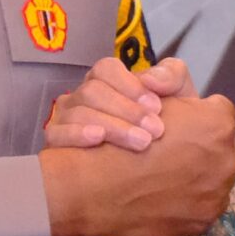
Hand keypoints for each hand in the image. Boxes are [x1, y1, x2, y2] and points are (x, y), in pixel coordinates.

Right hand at [41, 94, 234, 235]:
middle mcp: (227, 159)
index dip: (194, 116)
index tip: (176, 124)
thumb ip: (172, 82)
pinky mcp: (204, 221)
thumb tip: (187, 91)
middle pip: (219, 148)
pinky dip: (186, 201)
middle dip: (199, 148)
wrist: (98, 190)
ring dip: (195, 176)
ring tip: (164, 176)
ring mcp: (217, 194)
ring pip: (212, 178)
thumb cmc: (122, 136)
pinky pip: (201, 205)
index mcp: (218, 123)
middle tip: (168, 152)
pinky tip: (162, 195)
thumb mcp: (147, 92)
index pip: (217, 111)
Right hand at [44, 57, 195, 152]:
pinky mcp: (56, 143)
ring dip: (113, 126)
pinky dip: (77, 134)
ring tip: (141, 143)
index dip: (130, 86)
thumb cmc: (162, 127)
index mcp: (107, 81)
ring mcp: (66, 118)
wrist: (161, 165)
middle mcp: (82, 96)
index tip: (157, 107)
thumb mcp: (178, 98)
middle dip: (127, 110)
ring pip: (79, 113)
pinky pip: (56, 134)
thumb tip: (150, 79)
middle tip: (156, 131)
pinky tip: (98, 139)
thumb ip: (171, 76)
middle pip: (93, 91)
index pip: (106, 70)